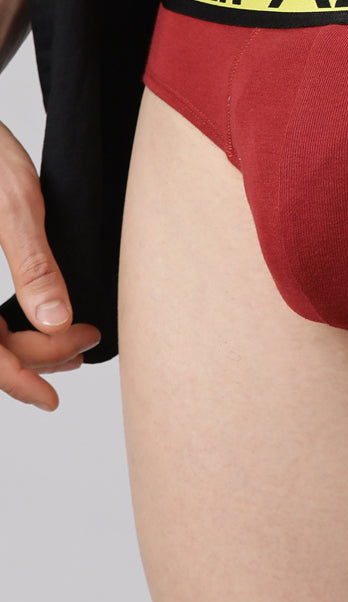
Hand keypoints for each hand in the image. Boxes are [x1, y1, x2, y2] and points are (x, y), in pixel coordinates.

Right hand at [0, 119, 100, 410]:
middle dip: (33, 358)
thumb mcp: (15, 205)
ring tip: (72, 342)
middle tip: (85, 347)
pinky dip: (8, 326)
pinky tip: (41, 322)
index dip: (18, 381)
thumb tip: (56, 320)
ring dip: (22, 346)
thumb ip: (34, 264)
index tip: (53, 397)